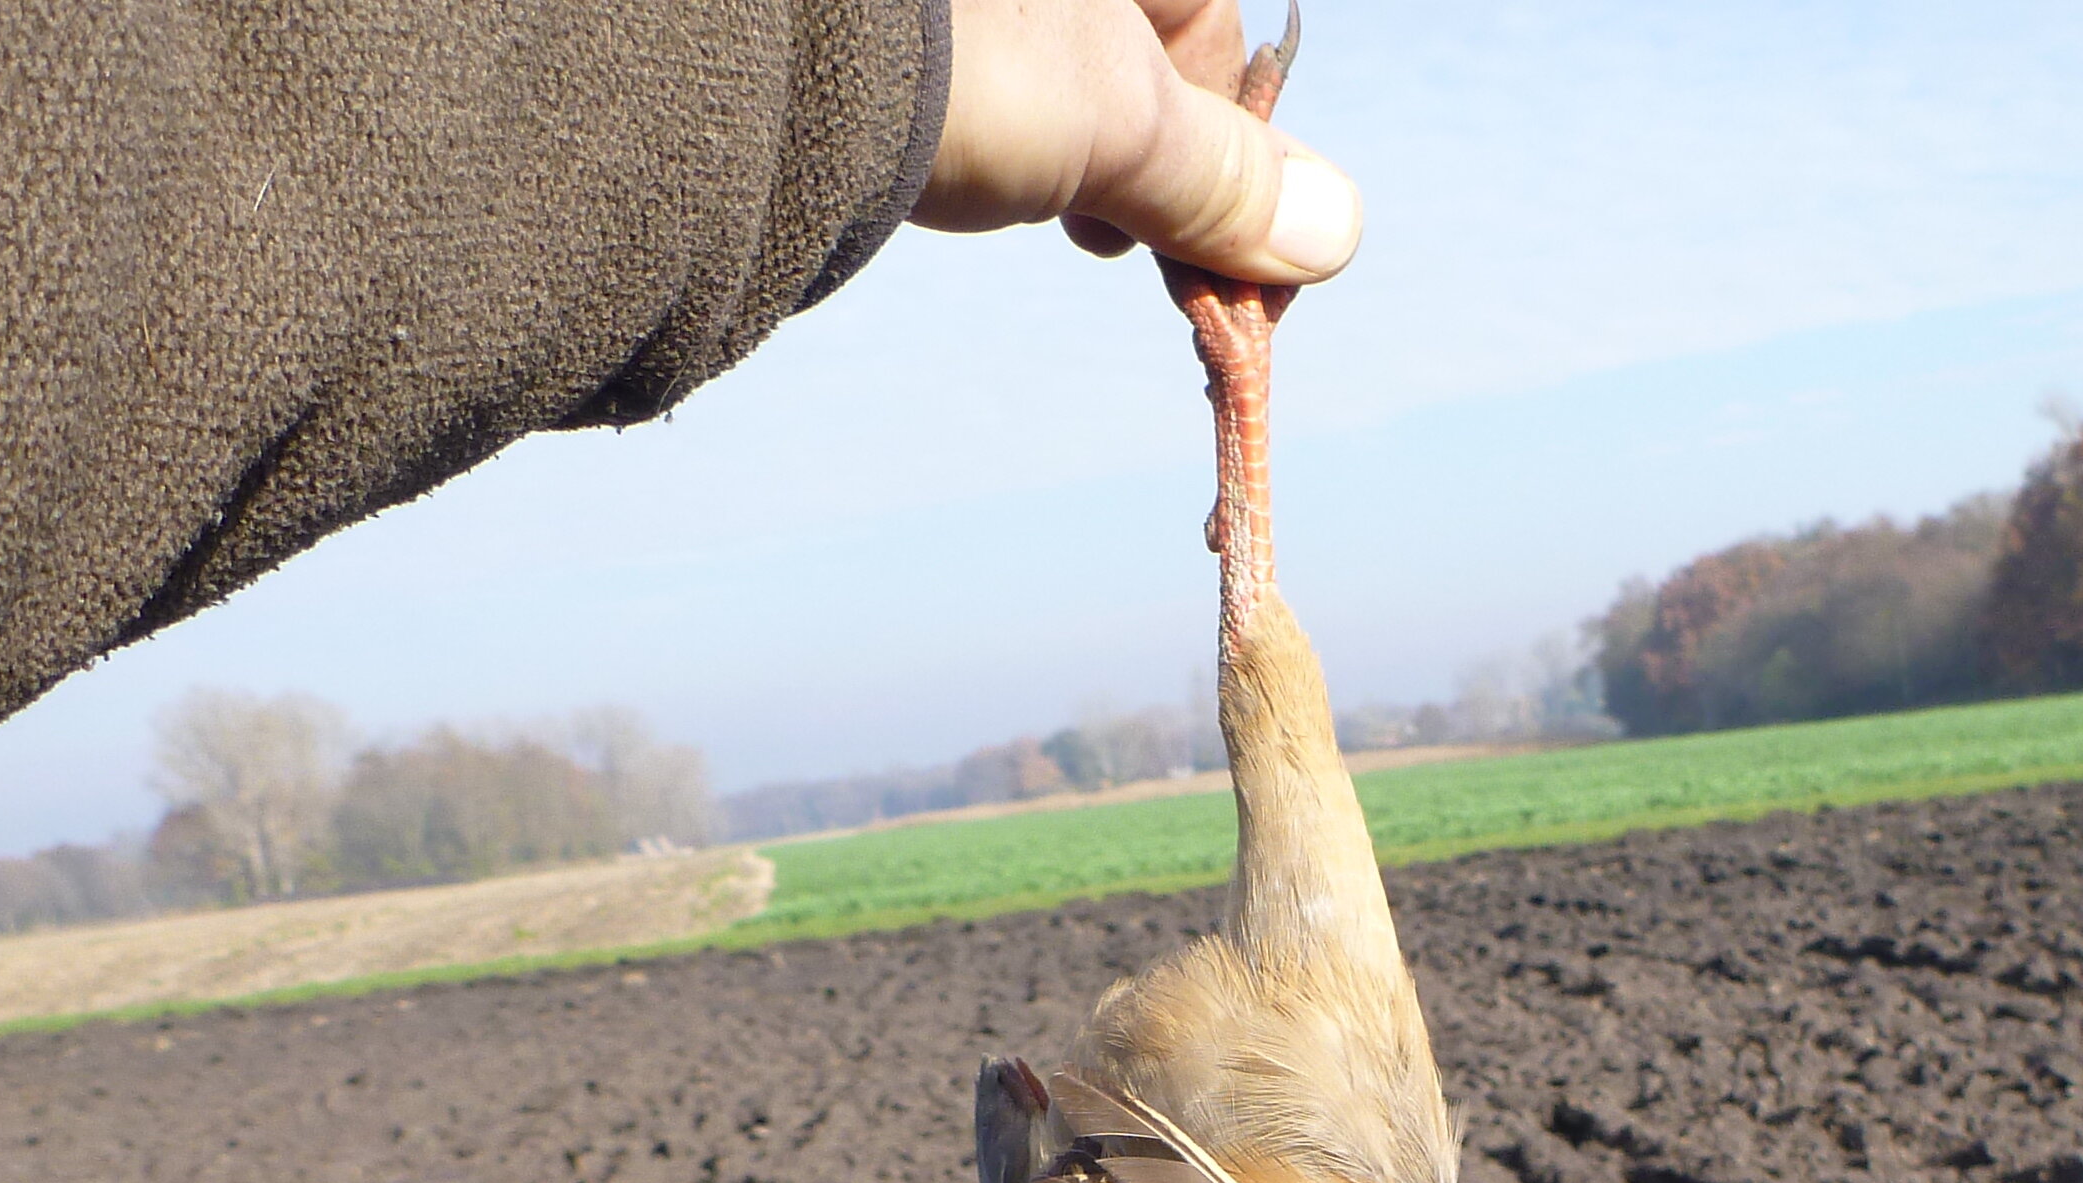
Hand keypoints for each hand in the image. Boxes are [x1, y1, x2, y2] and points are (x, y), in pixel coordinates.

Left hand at [920, 0, 1360, 284]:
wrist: (746, 50)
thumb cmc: (956, 60)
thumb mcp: (1120, 127)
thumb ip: (1224, 178)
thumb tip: (1336, 232)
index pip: (1211, 40)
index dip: (1219, 155)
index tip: (1200, 258)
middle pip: (1125, 53)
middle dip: (1124, 154)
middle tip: (1098, 237)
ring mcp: (949, 13)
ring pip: (1037, 65)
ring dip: (1046, 145)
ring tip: (1014, 194)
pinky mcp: (883, 40)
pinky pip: (959, 71)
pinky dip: (968, 122)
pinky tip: (939, 162)